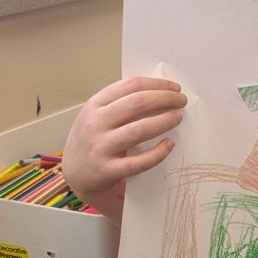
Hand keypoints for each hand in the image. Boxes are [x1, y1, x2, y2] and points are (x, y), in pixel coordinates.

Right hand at [62, 78, 186, 222]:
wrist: (76, 173)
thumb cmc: (93, 139)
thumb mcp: (97, 115)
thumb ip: (120, 103)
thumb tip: (160, 92)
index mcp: (95, 105)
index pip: (130, 85)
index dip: (157, 85)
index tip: (174, 88)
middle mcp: (95, 123)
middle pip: (137, 103)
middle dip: (165, 99)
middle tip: (181, 101)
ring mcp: (101, 147)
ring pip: (139, 130)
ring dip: (164, 121)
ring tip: (177, 118)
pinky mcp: (108, 170)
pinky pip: (139, 162)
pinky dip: (158, 153)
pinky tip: (169, 145)